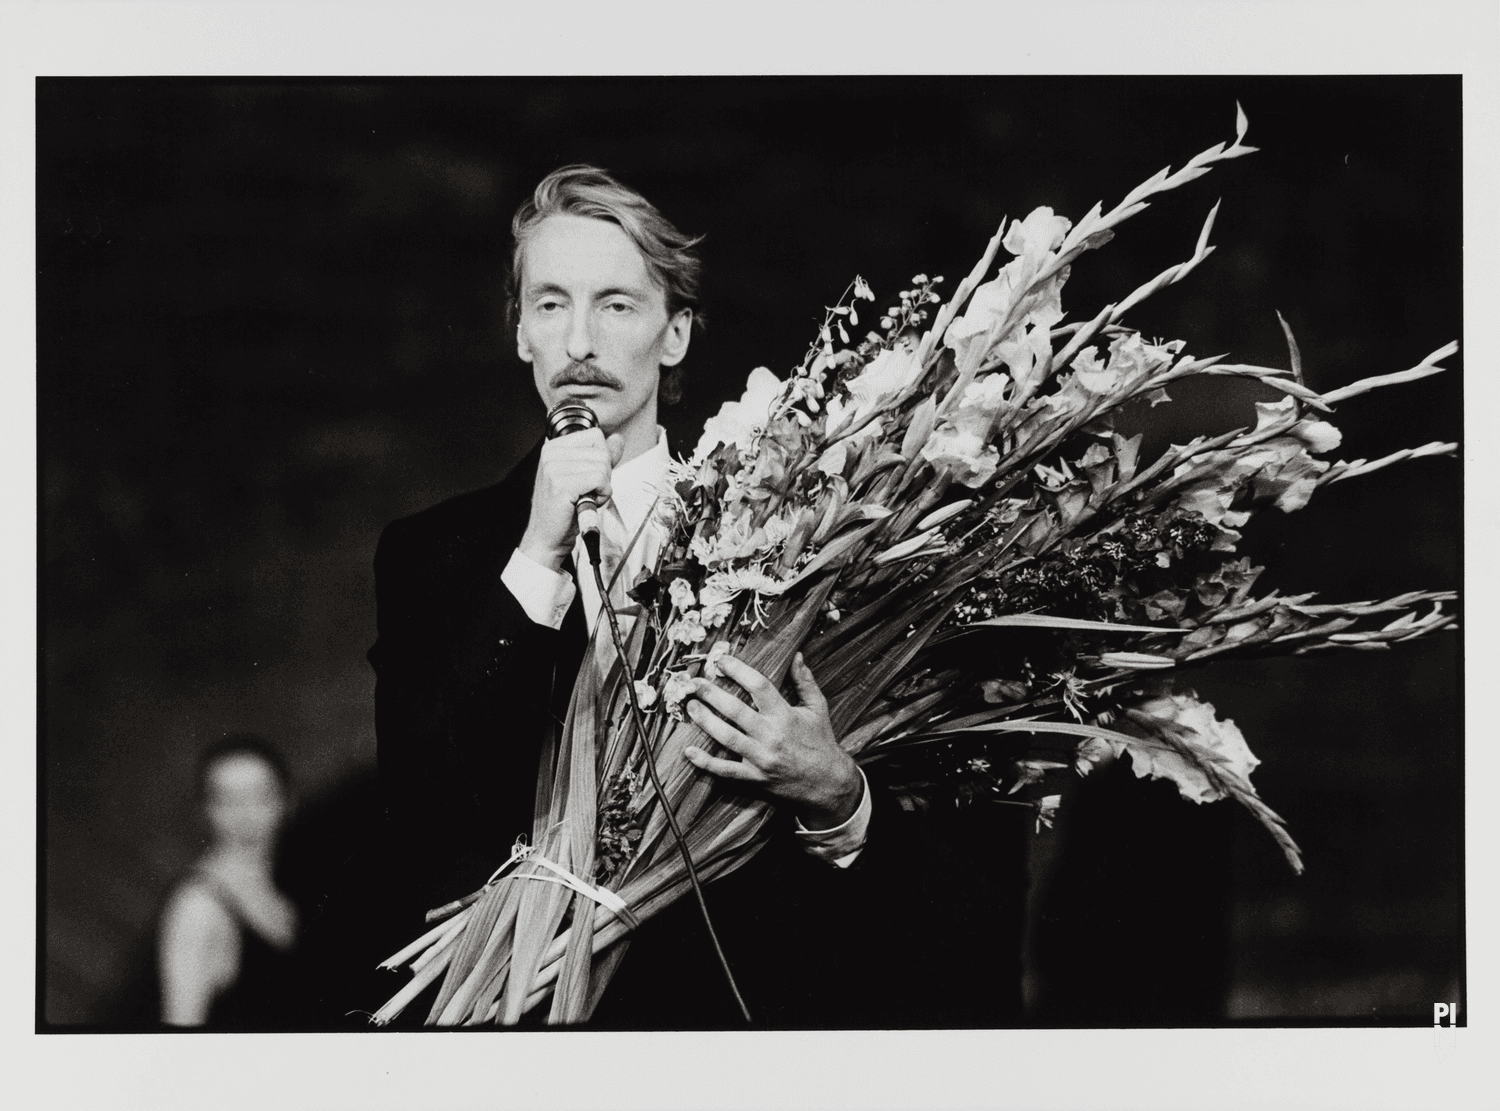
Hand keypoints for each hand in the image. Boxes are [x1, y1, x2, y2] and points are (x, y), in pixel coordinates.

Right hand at [519, 428, 625, 570]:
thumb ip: (601, 457)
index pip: (595, 436)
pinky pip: (600, 480)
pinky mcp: (561, 484)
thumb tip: (618, 439)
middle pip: (602, 451)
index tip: (588, 478)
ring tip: (584, 498)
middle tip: (586, 492)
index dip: (601, 459)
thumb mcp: (584, 476)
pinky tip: (587, 503)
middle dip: (603, 475)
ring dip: (602, 487)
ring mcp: (554, 468)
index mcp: (554, 447)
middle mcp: (551, 453)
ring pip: (603, 466)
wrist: (547, 537)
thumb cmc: (564, 510)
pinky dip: (601, 495)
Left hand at [682, 652, 863, 829]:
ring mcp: (761, 759)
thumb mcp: (818, 708)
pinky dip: (706, 763)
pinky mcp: (755, 778)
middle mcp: (771, 736)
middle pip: (735, 710)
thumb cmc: (822, 742)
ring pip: (726, 738)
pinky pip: (726, 771)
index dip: (738, 670)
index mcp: (785, 715)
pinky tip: (689, 751)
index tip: (721, 660)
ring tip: (690, 706)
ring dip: (705, 721)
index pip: (759, 686)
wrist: (828, 784)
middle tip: (694, 682)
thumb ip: (805, 681)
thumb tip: (797, 655)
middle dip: (712, 694)